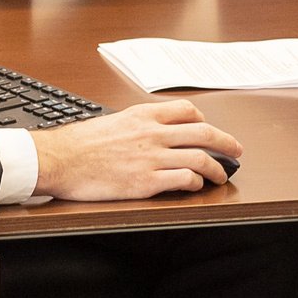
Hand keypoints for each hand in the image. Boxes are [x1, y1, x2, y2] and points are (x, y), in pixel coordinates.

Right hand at [30, 100, 240, 200]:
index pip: (187, 111)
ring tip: (222, 176)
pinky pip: (184, 180)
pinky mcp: (146, 182)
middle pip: (204, 133)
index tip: (209, 129)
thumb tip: (155, 131)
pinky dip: (196, 183)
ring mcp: (151, 158)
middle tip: (236, 151)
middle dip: (227, 143)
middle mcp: (153, 133)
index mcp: (144, 116)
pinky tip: (196, 186)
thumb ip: (138, 125)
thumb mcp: (114, 121)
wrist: (61, 159)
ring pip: (200, 158)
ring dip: (217, 168)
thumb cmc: (81, 143)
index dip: (205, 120)